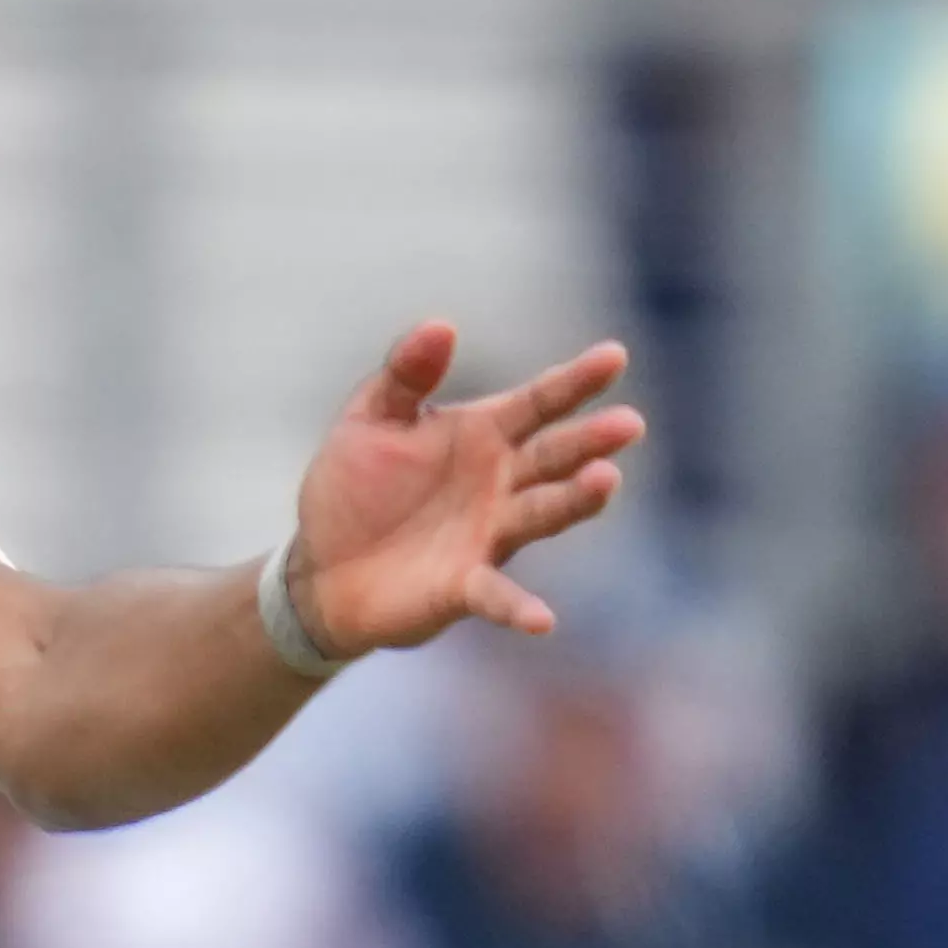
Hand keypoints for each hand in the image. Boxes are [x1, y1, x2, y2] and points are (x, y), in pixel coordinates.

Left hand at [285, 323, 642, 660]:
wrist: (320, 567)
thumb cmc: (353, 488)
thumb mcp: (368, 421)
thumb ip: (404, 376)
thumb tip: (441, 326)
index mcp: (483, 435)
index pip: (538, 402)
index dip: (575, 381)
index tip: (613, 357)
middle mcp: (501, 483)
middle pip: (554, 456)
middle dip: (590, 441)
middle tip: (627, 424)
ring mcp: (489, 535)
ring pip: (542, 514)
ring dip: (574, 501)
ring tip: (604, 481)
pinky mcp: (463, 586)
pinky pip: (496, 596)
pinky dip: (518, 608)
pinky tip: (542, 621)